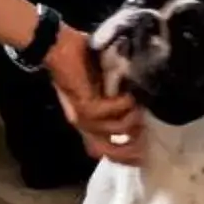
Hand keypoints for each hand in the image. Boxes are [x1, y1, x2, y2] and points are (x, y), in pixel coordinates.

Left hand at [46, 31, 143, 165]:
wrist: (57, 46)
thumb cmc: (82, 62)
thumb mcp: (102, 84)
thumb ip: (115, 99)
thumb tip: (140, 110)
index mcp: (87, 122)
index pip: (104, 150)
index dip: (124, 157)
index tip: (144, 156)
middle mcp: (83, 123)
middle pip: (108, 150)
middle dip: (130, 148)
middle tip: (146, 136)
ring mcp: (82, 117)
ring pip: (113, 131)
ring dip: (129, 120)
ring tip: (137, 106)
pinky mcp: (83, 106)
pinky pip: (108, 113)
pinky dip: (120, 105)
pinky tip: (127, 96)